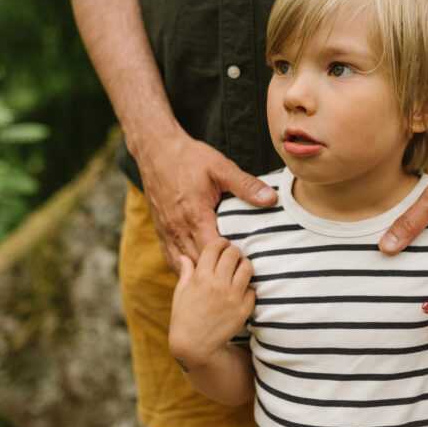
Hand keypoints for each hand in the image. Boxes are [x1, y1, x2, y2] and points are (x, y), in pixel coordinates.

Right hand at [136, 130, 276, 271]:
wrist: (156, 150)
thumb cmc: (190, 158)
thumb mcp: (221, 168)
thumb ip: (246, 186)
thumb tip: (271, 199)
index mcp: (194, 215)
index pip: (214, 251)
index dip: (230, 259)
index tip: (247, 259)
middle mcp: (177, 229)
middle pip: (199, 264)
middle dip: (218, 272)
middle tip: (238, 273)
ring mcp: (166, 232)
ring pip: (183, 266)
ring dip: (201, 273)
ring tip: (222, 276)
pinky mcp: (160, 231)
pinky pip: (173, 259)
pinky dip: (187, 268)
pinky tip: (201, 269)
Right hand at [169, 238, 255, 369]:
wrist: (195, 346)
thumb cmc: (184, 318)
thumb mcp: (180, 294)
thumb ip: (186, 272)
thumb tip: (185, 256)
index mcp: (200, 278)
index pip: (215, 247)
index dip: (220, 242)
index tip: (222, 244)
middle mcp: (218, 285)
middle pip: (233, 253)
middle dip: (233, 251)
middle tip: (232, 256)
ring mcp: (232, 297)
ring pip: (247, 267)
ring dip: (244, 265)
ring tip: (240, 270)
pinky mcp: (243, 310)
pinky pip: (253, 289)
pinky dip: (248, 288)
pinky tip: (241, 291)